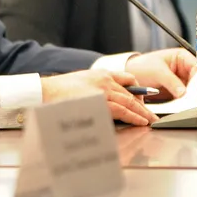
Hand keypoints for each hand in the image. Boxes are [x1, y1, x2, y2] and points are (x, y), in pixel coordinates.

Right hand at [41, 69, 155, 125]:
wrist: (45, 92)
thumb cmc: (57, 91)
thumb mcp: (80, 83)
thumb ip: (94, 88)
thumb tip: (103, 101)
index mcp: (100, 74)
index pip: (127, 79)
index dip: (138, 90)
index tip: (143, 98)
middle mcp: (105, 80)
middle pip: (131, 93)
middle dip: (143, 104)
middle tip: (152, 113)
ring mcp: (104, 91)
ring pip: (130, 102)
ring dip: (143, 112)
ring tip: (151, 120)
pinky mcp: (101, 103)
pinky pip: (124, 111)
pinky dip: (134, 117)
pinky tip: (141, 122)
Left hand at [125, 48, 195, 100]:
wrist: (131, 77)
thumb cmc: (143, 67)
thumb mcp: (157, 72)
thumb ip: (171, 81)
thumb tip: (183, 93)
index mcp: (182, 57)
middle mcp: (185, 68)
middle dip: (196, 90)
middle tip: (194, 99)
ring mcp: (183, 80)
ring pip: (194, 90)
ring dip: (192, 97)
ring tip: (189, 104)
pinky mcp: (178, 91)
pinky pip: (186, 97)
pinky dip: (186, 102)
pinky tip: (184, 106)